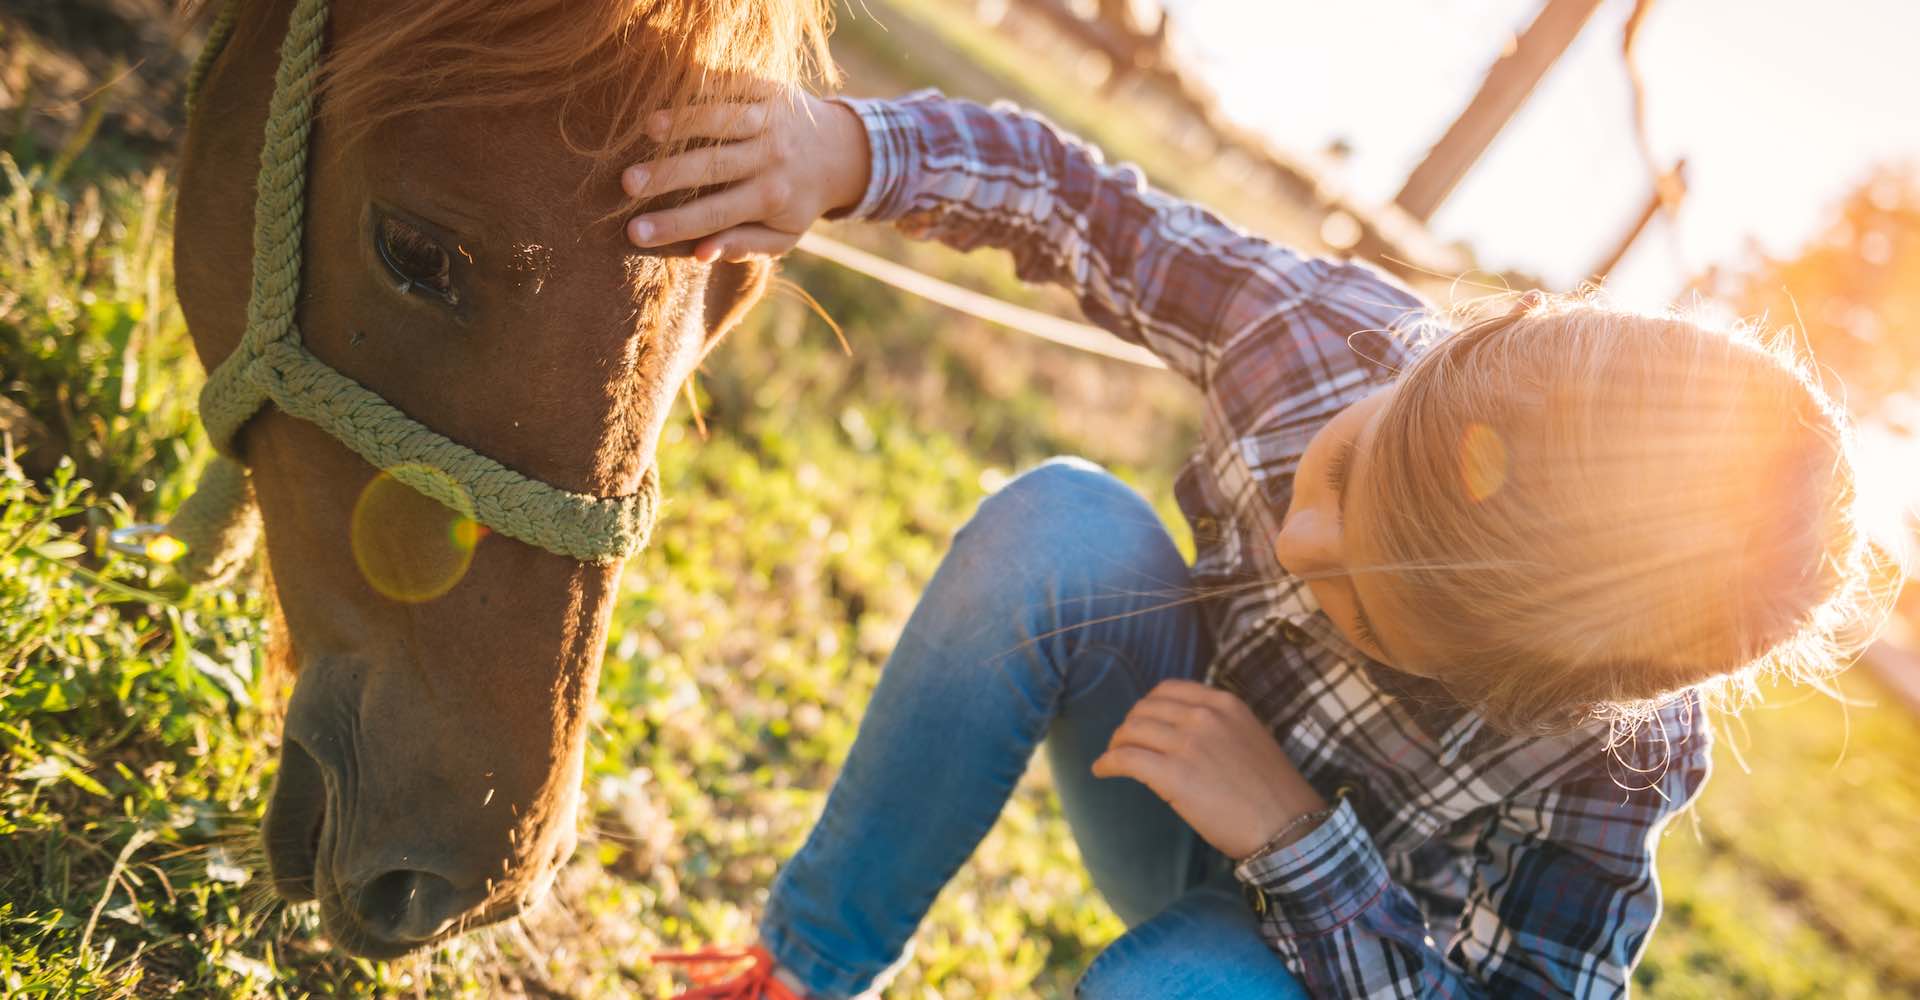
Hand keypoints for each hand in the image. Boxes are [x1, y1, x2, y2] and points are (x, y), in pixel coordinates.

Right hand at [622, 93, 869, 261]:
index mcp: (772, 197)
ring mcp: (770, 118)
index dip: (673, 226)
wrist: (840, 150)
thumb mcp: (782, 237)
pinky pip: (731, 84)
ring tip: (646, 131)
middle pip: (712, 167)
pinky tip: (670, 93)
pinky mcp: (768, 87)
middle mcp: (772, 157)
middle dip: (668, 176)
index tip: (634, 233)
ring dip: (683, 124)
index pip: (715, 215)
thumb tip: (700, 255)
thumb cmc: (797, 200)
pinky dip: (702, 87)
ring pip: (721, 120)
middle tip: (626, 184)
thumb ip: (743, 246)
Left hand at [1092, 680, 1327, 859]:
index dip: (1146, 707)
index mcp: (1224, 703)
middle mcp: (1203, 716)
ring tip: (1112, 758)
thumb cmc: (1273, 792)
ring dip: (1116, 745)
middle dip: (1128, 726)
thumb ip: (1217, 726)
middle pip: (1144, 709)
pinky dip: (1107, 763)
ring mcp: (1188, 744)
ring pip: (1131, 731)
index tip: (1141, 722)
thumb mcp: (1249, 737)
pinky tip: (1102, 771)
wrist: (1289, 827)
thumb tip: (1180, 730)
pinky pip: (1126, 759)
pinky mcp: (1174, 776)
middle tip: (1123, 745)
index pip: (1167, 690)